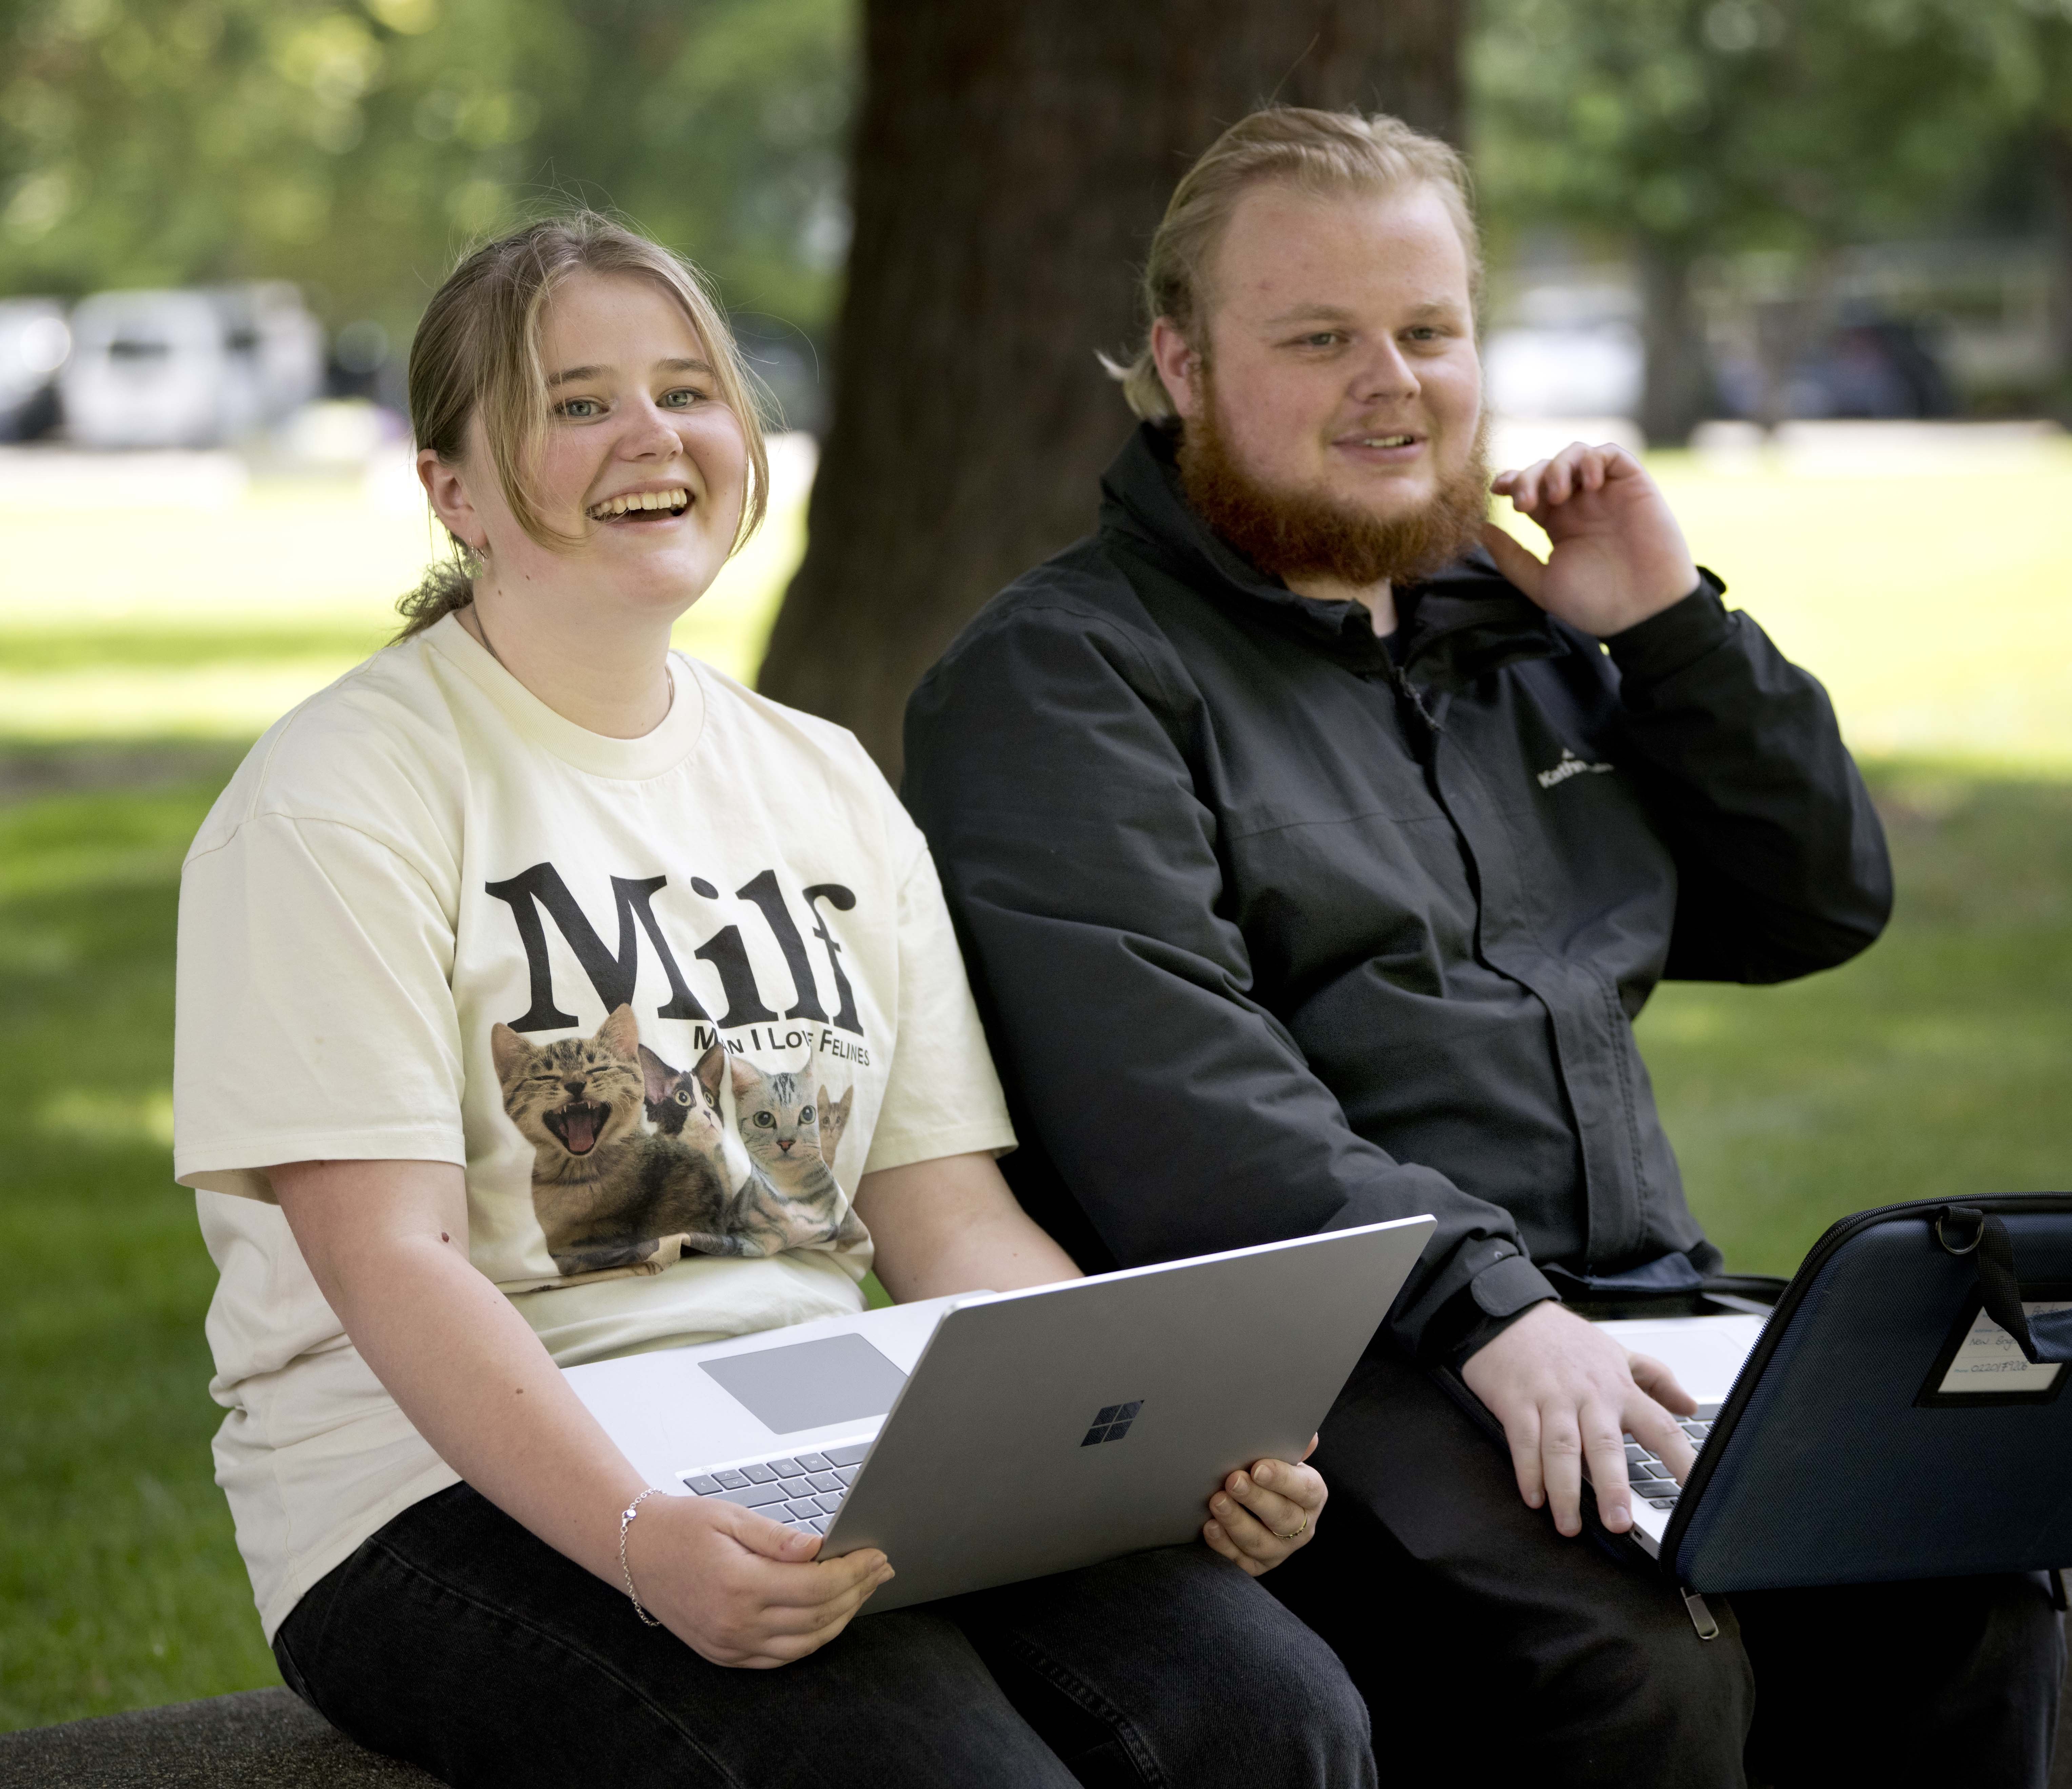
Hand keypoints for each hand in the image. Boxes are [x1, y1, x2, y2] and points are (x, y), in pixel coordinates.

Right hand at [628, 1493, 893, 1667]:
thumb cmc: (682, 1527)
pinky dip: (811, 1641)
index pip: (817, 1585)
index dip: (854, 1571)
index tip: (876, 1554)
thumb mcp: (731, 1517)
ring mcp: (730, 1644)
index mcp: (740, 1584)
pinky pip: (780, 1658)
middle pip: (819, 1617)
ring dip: (841, 1618)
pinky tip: (828, 1617)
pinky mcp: (724, 1655)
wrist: (635, 1552)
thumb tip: (821, 1547)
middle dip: (857, 1592)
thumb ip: (779, 1537)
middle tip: (881, 1569)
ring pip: (805, 1644)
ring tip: (862, 1590)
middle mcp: (736, 1623)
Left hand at [1202, 1436, 1325, 1575]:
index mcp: (1312, 1495)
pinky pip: (1241, 1560)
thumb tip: (1308, 1436)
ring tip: (1217, 1501)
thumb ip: (1292, 1445)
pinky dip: (1224, 1544)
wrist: (1257, 1502)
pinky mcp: (1258, 1565)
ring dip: (1236, 1521)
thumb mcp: (1284, 1457)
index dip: (1282, 1479)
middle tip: (1233, 1481)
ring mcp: (1280, 1550)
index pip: (1304, 1489)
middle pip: (1282, 1517)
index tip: (1258, 1467)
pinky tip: (1210, 1527)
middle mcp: (1301, 1527)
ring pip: (1260, 1542)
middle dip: (1255, 1498)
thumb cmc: (1269, 1472)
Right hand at [1459, 1302, 1696, 1537]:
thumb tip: (1690, 1405)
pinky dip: (1527, 1471)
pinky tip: (1534, 1497)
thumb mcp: (1616, 1353)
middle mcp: (1588, 1396)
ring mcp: (1551, 1398)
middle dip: (1613, 1487)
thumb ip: (1656, 1379)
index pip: (1660, 1426)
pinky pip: (1523, 1441)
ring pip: (1561, 1449)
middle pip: (1605, 1445)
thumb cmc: (1563, 1339)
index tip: (1696, 1491)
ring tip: (1569, 1524)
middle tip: (1619, 1523)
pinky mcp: (1515, 1401)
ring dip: (1566, 1490)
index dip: (1681, 1459)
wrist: (1509, 1313)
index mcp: (1618, 1388)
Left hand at [1481, 441, 1698, 638]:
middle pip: (1546, 468)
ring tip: (1557, 495)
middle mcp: (1581, 504)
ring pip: (1575, 454)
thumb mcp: (1542, 582)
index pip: (1530, 489)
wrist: (1643, 611)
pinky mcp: (1634, 485)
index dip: (1512, 481)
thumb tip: (1480, 529)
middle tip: (1524, 503)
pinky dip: (1593, 459)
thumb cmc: (1594, 603)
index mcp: (1558, 524)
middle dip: (1529, 476)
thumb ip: (1511, 556)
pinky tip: (1588, 484)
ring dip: (1558, 466)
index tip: (1497, 490)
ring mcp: (1607, 493)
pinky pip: (1611, 455)